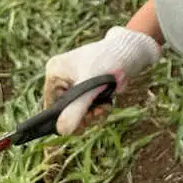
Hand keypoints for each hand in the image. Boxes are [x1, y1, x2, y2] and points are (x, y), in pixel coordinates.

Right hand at [43, 26, 161, 133]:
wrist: (133, 50)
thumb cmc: (110, 60)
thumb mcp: (91, 86)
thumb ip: (76, 109)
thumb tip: (62, 131)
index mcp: (54, 71)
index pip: (50, 106)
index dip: (63, 120)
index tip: (81, 126)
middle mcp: (62, 76)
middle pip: (65, 110)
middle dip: (82, 116)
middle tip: (96, 115)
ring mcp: (75, 82)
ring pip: (78, 111)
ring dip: (92, 114)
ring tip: (104, 107)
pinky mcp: (88, 87)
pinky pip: (88, 106)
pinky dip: (98, 109)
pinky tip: (107, 104)